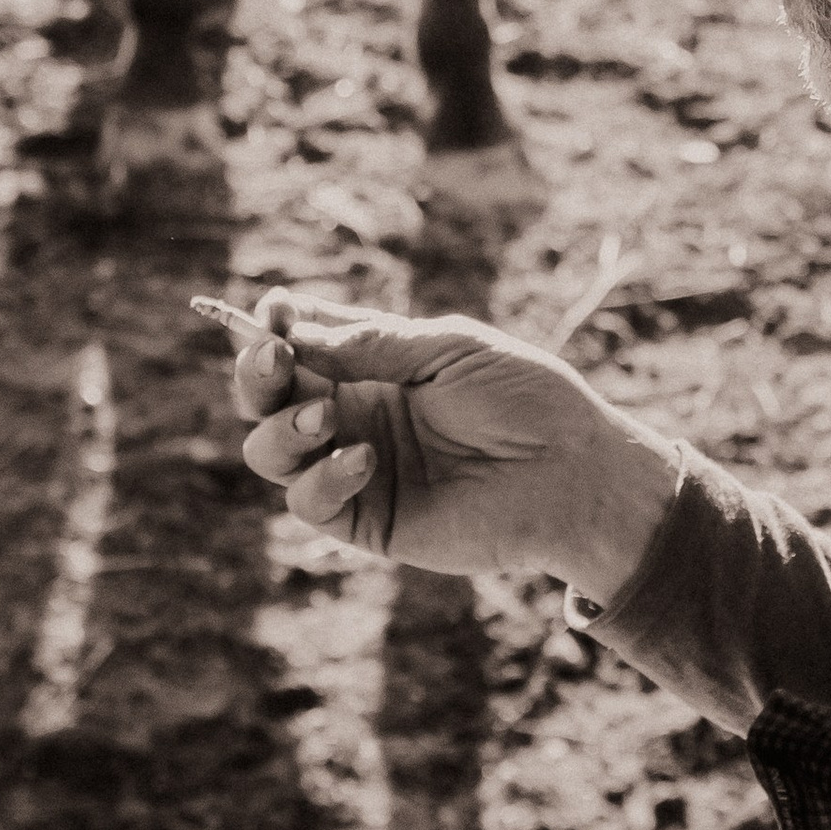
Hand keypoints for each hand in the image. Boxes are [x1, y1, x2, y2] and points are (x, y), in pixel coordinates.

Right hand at [230, 292, 682, 603]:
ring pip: (270, 450)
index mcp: (372, 366)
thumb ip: (371, 343)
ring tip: (324, 417)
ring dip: (282, 428)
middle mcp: (353, 415)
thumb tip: (290, 333)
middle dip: (255, 373)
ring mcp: (353, 468)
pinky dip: (322, 478)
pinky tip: (364, 460)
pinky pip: (309, 502)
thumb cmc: (525, 399)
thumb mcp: (449, 349)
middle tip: (274, 358)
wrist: (574, 473)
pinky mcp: (366, 520)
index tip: (273, 309)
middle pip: (267, 396)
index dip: (273, 326)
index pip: (298, 342)